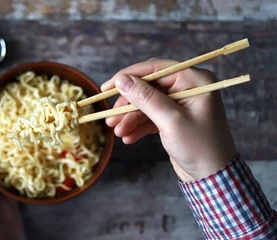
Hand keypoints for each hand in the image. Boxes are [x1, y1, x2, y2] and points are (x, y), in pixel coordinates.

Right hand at [101, 58, 236, 181]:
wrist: (212, 177)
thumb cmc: (199, 146)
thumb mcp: (170, 120)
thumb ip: (145, 98)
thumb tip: (121, 80)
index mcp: (195, 80)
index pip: (156, 69)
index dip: (129, 76)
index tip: (108, 87)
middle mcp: (188, 88)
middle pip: (148, 87)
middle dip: (128, 103)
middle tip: (110, 117)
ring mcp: (180, 104)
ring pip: (146, 103)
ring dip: (129, 117)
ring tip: (117, 131)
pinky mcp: (173, 119)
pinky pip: (150, 117)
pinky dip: (137, 126)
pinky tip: (128, 137)